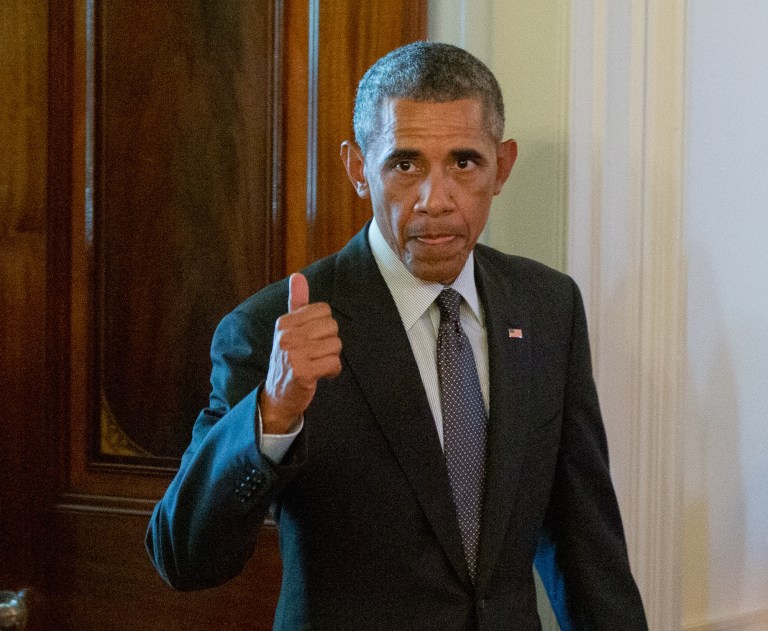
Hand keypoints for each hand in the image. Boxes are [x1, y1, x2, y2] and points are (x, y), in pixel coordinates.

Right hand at [259, 273, 341, 433]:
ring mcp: (293, 354)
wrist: (278, 396)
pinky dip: (332, 371)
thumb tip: (298, 275)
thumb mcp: (289, 329)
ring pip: (336, 345)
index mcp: (284, 322)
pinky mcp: (302, 372)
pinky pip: (334, 363)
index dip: (324, 326)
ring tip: (317, 365)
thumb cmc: (289, 359)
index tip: (312, 339)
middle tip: (316, 354)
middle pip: (332, 327)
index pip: (324, 310)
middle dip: (330, 342)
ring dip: (331, 358)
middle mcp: (286, 336)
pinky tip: (321, 375)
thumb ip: (295, 302)